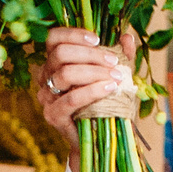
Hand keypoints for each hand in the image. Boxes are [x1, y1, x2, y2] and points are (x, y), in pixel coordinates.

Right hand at [33, 28, 133, 154]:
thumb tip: (127, 37)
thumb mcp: (114, 75)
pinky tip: (110, 88)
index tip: (97, 40)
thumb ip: (120, 56)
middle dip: (91, 55)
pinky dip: (93, 91)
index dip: (73, 34)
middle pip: (61, 54)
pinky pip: (71, 98)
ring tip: (116, 76)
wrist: (100, 137)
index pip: (54, 38)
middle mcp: (45, 77)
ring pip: (65, 74)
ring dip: (94, 72)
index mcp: (54, 62)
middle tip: (114, 62)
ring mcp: (46, 97)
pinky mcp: (52, 115)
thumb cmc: (105, 103)